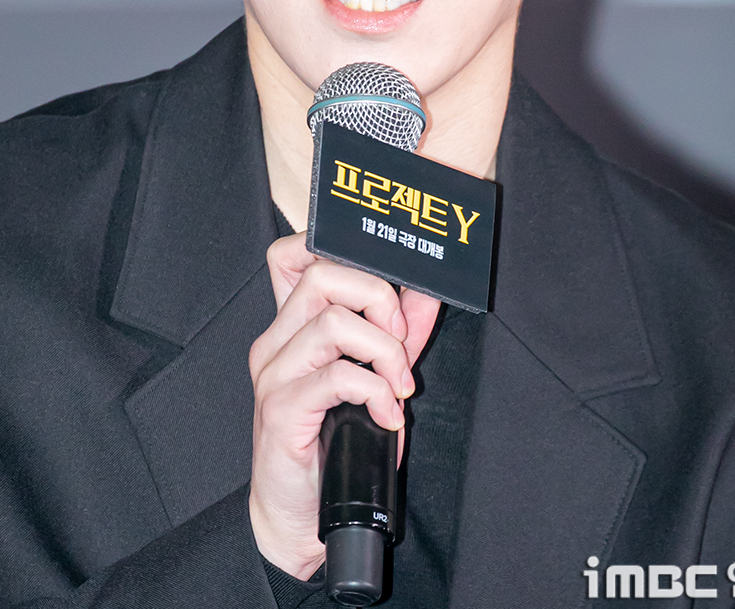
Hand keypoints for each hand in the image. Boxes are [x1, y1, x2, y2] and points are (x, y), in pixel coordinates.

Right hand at [247, 233, 439, 578]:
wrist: (299, 516)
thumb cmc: (332, 444)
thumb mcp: (375, 376)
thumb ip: (398, 333)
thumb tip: (428, 294)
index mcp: (291, 326)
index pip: (293, 255)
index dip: (336, 251)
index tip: (386, 286)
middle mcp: (276, 342)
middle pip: (323, 276)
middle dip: (379, 299)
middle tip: (400, 343)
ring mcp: (274, 375)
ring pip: (334, 322)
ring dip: (385, 353)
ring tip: (398, 387)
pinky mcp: (280, 410)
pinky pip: (336, 375)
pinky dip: (375, 391)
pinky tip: (386, 415)